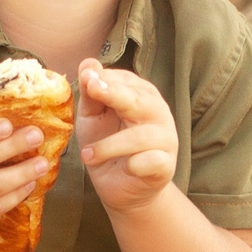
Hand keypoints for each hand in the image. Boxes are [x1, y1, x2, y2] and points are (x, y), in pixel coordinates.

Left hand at [77, 60, 177, 212]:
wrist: (120, 188)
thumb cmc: (107, 147)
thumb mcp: (93, 117)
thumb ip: (91, 93)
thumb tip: (88, 63)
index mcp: (142, 96)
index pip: (126, 82)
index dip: (106, 79)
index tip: (87, 77)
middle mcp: (158, 113)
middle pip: (139, 101)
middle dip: (115, 94)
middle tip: (92, 90)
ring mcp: (165, 140)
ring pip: (140, 136)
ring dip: (110, 145)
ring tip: (86, 155)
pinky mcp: (165, 166)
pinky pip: (152, 161)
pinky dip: (136, 164)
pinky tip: (126, 167)